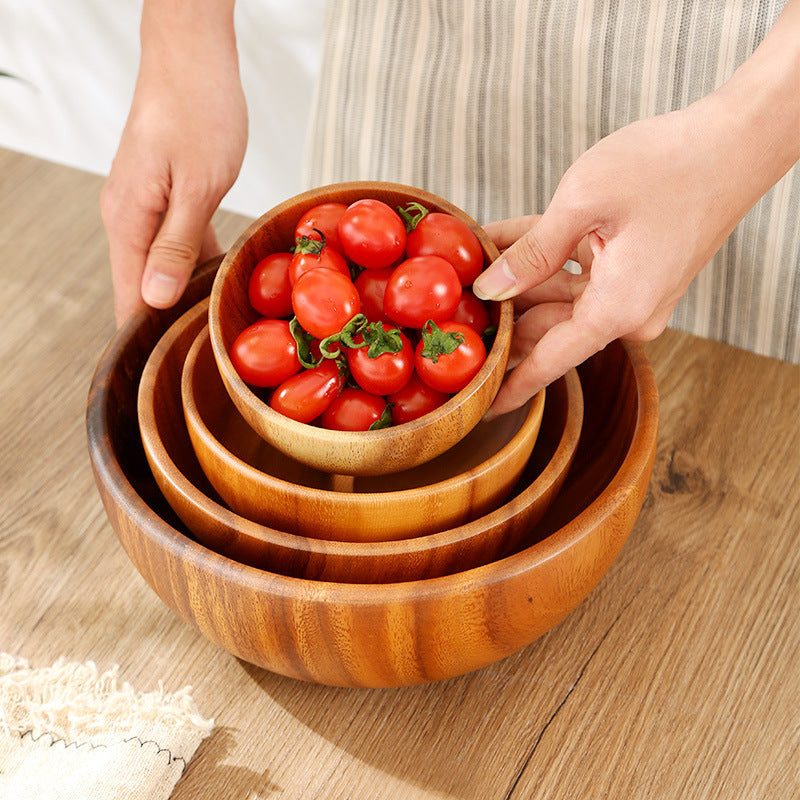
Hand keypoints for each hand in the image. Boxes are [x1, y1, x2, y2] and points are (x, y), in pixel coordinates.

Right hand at [100, 2, 246, 325]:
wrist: (191, 57)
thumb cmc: (198, 110)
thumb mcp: (197, 185)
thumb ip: (175, 244)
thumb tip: (154, 297)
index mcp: (129, 221)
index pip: (130, 297)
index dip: (149, 336)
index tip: (173, 368)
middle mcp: (127, 218)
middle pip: (143, 287)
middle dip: (170, 321)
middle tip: (208, 349)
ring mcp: (143, 207)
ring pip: (160, 266)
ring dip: (184, 292)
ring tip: (217, 322)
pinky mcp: (161, 196)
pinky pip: (174, 242)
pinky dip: (194, 262)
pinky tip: (219, 276)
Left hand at [474, 0, 798, 415]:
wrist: (737, 140)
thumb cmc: (671, 165)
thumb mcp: (582, 203)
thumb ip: (531, 253)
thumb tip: (491, 289)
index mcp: (618, 310)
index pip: (549, 363)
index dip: (509, 385)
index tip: (479, 407)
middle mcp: (628, 313)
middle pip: (547, 329)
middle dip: (500, 316)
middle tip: (451, 311)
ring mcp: (633, 293)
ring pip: (557, 298)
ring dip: (516, 280)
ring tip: (467, 265)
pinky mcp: (634, 271)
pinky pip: (576, 272)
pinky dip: (543, 258)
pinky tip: (499, 241)